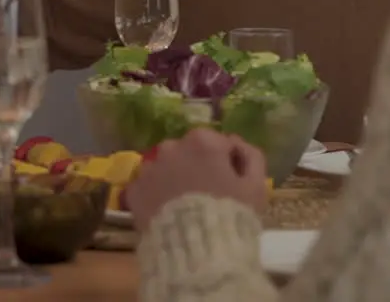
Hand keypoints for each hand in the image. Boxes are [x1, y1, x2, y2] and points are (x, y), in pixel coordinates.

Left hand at [125, 128, 267, 232]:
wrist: (196, 248)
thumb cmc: (231, 214)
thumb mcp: (256, 185)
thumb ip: (250, 156)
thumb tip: (235, 144)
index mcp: (203, 141)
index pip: (218, 144)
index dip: (226, 163)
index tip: (230, 183)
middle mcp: (171, 147)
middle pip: (188, 152)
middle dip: (196, 167)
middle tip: (206, 195)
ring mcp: (149, 167)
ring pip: (165, 167)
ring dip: (173, 178)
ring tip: (184, 205)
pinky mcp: (134, 189)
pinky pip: (147, 187)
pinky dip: (155, 195)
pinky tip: (166, 212)